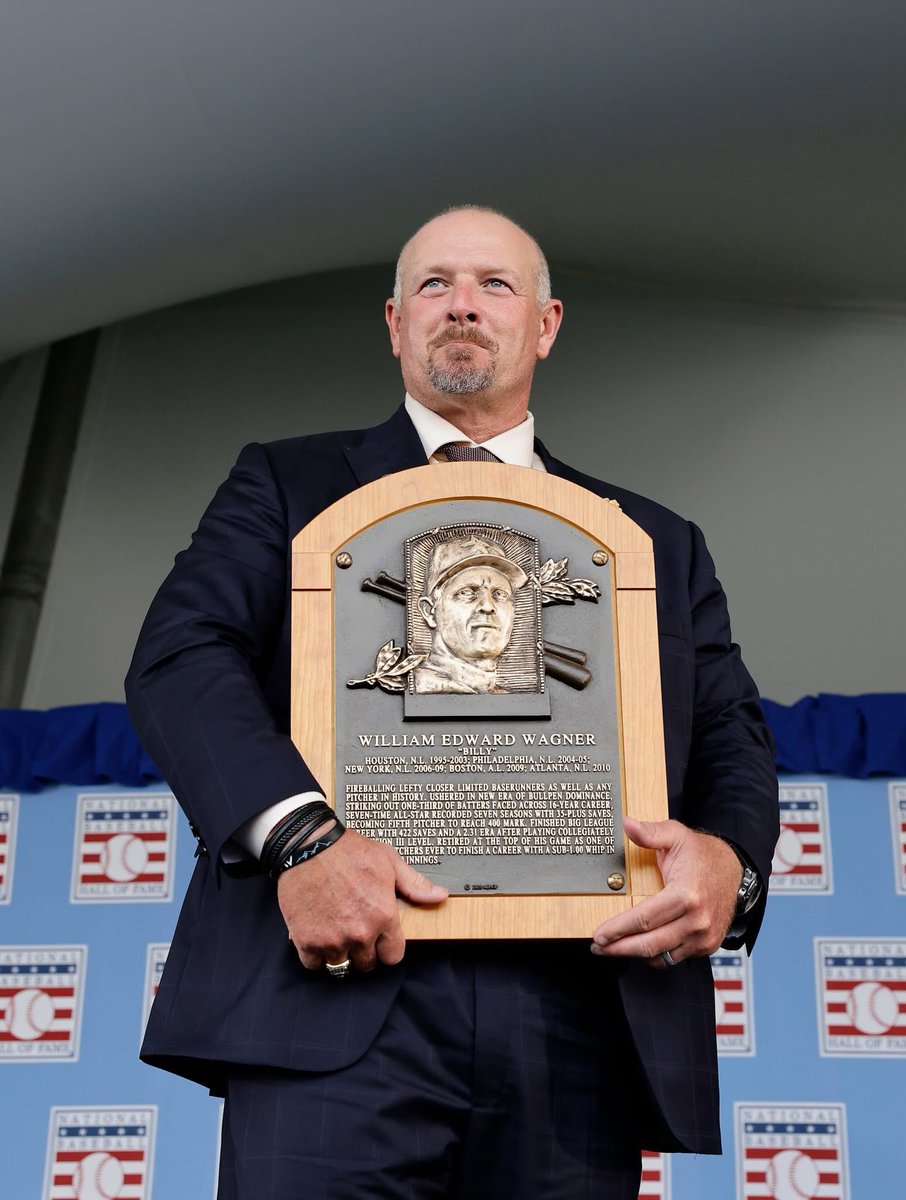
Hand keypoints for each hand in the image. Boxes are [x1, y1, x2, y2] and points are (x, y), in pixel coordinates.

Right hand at [277, 828, 447, 972]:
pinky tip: (317, 934)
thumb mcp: (388, 861)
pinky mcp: (307, 941)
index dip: (386, 947)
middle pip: (367, 964)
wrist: (306, 846)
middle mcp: (360, 932)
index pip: (393, 956)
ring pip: (341, 966)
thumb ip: (414, 884)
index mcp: (383, 916)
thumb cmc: (347, 850)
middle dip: (363, 950)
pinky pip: (314, 964)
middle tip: (354, 930)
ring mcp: (333, 939)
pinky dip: (315, 954)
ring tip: (335, 931)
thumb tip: (439, 896)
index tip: (379, 938)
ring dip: (339, 953)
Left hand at [590, 816, 741, 967]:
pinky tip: (639, 946)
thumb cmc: (702, 855)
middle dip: (618, 948)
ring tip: (613, 947)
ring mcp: (703, 936)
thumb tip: (627, 824)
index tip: (599, 934)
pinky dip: (654, 955)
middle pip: (649, 943)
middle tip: (598, 946)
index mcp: (686, 894)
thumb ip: (649, 832)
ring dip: (633, 954)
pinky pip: (674, 958)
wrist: (734, 871)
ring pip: (660, 956)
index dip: (618, 928)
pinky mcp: (706, 946)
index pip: (644, 918)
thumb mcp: (675, 835)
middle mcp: (697, 920)